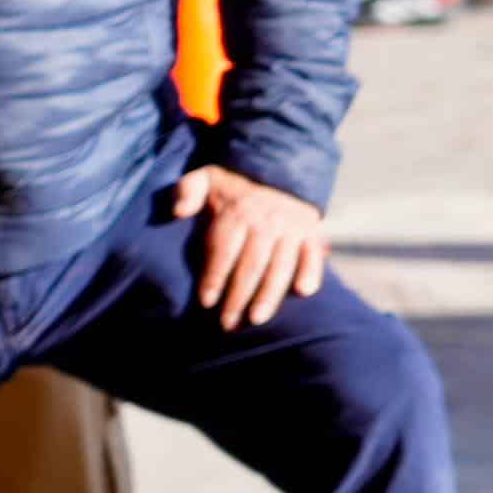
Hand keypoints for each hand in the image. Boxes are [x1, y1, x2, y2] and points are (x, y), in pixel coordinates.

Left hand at [169, 166, 329, 329]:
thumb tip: (179, 211)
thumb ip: (187, 189)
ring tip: (257, 319)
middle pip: (251, 264)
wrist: (279, 168)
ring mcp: (291, 227)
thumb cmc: (233, 187)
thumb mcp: (205, 178)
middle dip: (238, 296)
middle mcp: (267, 220)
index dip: (215, 277)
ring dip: (270, 294)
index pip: (224, 249)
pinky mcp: (311, 232)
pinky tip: (304, 291)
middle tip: (227, 324)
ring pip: (281, 265)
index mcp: (238, 211)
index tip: (207, 302)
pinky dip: (312, 271)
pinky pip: (313, 254)